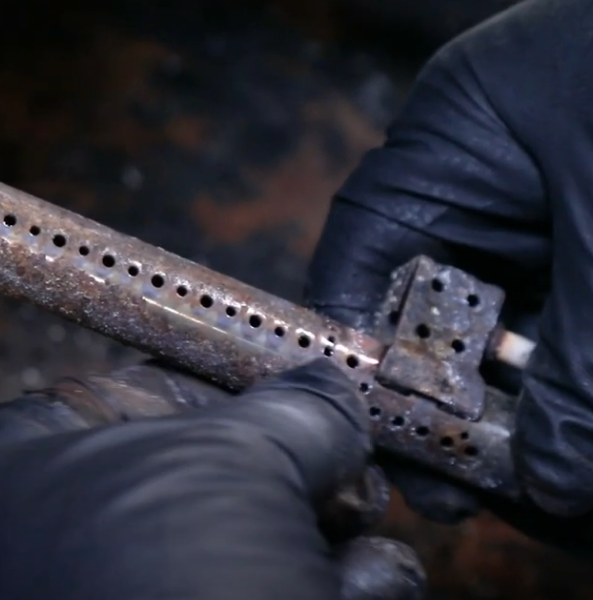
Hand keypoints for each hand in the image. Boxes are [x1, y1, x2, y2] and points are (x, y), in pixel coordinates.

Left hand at [0, 360, 424, 599]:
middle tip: (337, 470)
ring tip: (355, 535)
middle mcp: (33, 556)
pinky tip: (360, 587)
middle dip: (279, 474)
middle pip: (175, 480)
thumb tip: (324, 396)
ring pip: (221, 553)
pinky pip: (242, 599)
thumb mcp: (235, 462)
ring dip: (312, 539)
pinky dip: (317, 592)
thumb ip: (286, 413)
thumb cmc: (160, 588)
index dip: (195, 389)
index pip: (94, 398)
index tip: (276, 395)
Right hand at [305, 0, 592, 527]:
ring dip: (534, 399)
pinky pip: (575, 322)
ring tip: (547, 472)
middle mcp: (487, 184)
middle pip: (442, 311)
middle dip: (462, 397)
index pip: (361, 265)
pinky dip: (583, 374)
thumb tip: (552, 479)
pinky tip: (581, 427)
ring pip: (521, 329)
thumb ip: (583, 358)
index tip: (384, 440)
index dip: (359, 357)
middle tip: (479, 481)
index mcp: (446, 148)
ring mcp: (555, 210)